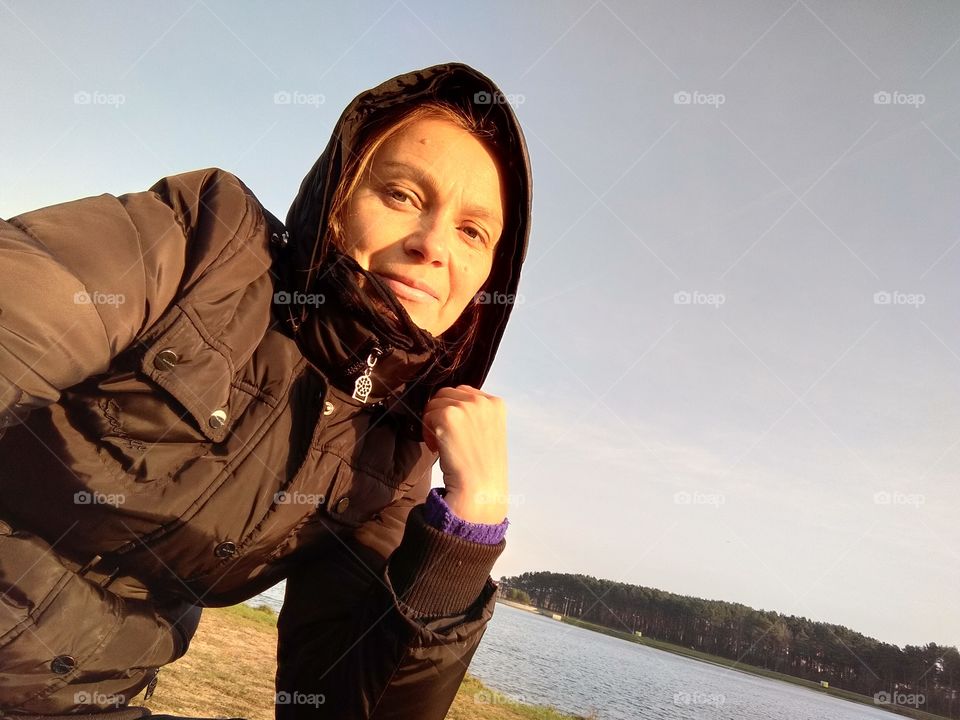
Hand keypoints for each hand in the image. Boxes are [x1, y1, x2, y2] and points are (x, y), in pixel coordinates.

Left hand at [421, 385, 508, 524]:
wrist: (480, 491)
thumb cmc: (482, 469)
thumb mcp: (489, 433)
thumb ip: (476, 415)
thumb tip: (450, 404)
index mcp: (496, 404)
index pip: (464, 392)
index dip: (454, 410)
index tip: (456, 433)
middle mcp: (483, 401)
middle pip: (446, 394)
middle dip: (440, 414)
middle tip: (444, 440)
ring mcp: (466, 407)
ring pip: (434, 403)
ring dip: (432, 423)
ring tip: (441, 446)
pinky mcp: (449, 416)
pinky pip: (427, 415)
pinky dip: (426, 432)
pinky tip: (437, 449)